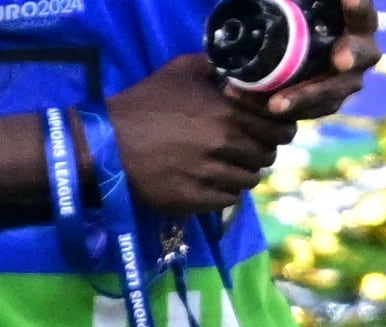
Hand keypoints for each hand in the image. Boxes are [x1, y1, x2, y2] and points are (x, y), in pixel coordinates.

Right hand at [105, 53, 295, 214]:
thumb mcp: (180, 71)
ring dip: (243, 174)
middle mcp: (224, 146)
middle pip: (266, 156)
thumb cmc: (142, 105)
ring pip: (249, 180)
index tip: (269, 130)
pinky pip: (228, 201)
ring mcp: (208, 176)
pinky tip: (214, 184)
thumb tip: (239, 72)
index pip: (280, 128)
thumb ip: (217, 67)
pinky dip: (226, 193)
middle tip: (246, 150)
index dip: (280, 129)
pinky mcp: (191, 200)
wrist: (105, 146)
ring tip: (229, 168)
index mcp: (228, 113)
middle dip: (260, 151)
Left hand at [258, 0, 380, 119]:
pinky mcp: (323, 104)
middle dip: (353, 55)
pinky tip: (252, 103)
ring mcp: (344, 81)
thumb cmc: (301, 20)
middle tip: (342, 59)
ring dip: (304, 97)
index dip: (357, 7)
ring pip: (332, 93)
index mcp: (358, 22)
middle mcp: (359, 51)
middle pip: (363, 55)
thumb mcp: (301, 9)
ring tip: (275, 103)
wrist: (285, 58)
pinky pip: (307, 112)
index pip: (362, 13)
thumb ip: (294, 1)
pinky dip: (281, 109)